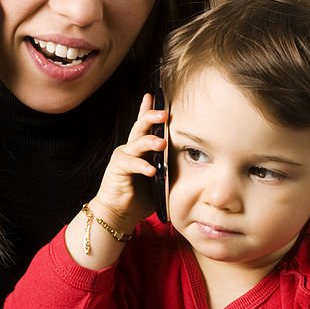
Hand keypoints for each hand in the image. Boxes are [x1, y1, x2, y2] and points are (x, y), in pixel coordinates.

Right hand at [92, 93, 166, 232]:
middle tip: (164, 113)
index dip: (148, 109)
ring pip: (137, 143)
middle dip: (151, 116)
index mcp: (140, 148)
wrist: (118, 212)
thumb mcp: (160, 178)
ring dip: (150, 141)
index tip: (155, 95)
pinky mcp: (118, 169)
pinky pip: (131, 164)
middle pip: (140, 126)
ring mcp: (123, 157)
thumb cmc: (140, 196)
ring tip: (162, 142)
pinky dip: (142, 166)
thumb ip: (169, 167)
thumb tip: (191, 161)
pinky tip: (151, 170)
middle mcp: (130, 148)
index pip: (144, 125)